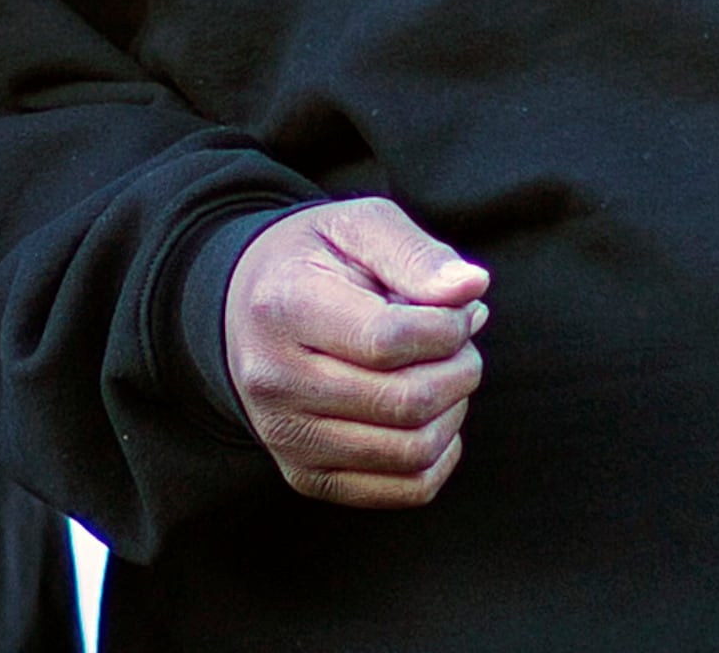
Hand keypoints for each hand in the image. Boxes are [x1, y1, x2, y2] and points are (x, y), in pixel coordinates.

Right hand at [221, 197, 490, 508]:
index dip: (448, 328)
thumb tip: (473, 288)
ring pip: (411, 452)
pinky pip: (404, 490)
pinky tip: (432, 417)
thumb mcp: (357, 227)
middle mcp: (274, 381)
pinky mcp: (304, 475)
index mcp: (284, 307)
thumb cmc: (316, 261)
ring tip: (445, 374)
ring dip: (454, 412)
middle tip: (462, 342)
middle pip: (405, 402)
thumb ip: (415, 253)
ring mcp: (285, 437)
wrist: (245, 307)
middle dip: (460, 369)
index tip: (459, 310)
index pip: (388, 340)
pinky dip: (440, 456)